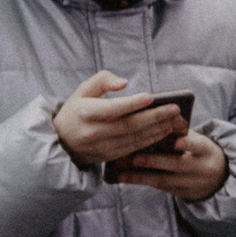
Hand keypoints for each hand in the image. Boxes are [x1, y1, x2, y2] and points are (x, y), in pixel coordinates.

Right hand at [51, 70, 183, 166]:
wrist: (60, 141)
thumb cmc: (77, 110)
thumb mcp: (83, 90)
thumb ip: (102, 80)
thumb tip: (124, 82)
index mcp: (84, 113)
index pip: (111, 109)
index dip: (131, 104)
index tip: (151, 97)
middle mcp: (92, 132)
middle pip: (127, 126)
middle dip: (154, 117)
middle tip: (174, 109)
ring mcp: (100, 147)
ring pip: (133, 139)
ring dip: (156, 130)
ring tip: (174, 120)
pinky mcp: (108, 156)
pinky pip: (132, 149)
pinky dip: (150, 141)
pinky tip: (164, 132)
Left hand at [110, 129, 227, 201]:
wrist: (218, 178)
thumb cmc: (200, 151)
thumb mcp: (198, 141)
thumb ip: (181, 132)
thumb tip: (157, 117)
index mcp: (206, 150)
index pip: (198, 146)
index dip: (188, 144)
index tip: (176, 141)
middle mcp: (201, 168)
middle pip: (178, 165)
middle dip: (156, 162)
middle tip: (136, 158)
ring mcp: (191, 183)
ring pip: (165, 181)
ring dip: (142, 176)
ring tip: (123, 173)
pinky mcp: (181, 193)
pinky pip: (159, 188)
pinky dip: (142, 181)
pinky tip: (125, 178)